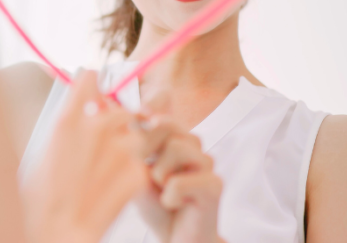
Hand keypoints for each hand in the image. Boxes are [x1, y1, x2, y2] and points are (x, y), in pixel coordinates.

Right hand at [22, 71, 148, 242]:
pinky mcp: (137, 171)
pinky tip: (120, 187)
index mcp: (67, 120)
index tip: (97, 89)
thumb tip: (76, 119)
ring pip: (137, 133)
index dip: (94, 84)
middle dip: (118, 122)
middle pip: (121, 109)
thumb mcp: (43, 153)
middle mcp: (96, 127)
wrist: (60, 231)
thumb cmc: (43, 201)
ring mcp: (120, 149)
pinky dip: (137, 171)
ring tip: (115, 169)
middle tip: (110, 142)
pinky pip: (143, 162)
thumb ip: (66, 129)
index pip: (89, 79)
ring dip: (131, 146)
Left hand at [135, 116, 222, 242]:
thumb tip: (133, 120)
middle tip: (145, 173)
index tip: (131, 124)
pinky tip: (176, 204)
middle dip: (145, 147)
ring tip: (164, 191)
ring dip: (159, 175)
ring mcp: (207, 163)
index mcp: (175, 138)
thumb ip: (135, 149)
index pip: (157, 116)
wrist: (178, 239)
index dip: (141, 119)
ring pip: (176, 148)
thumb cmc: (157, 205)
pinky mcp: (215, 185)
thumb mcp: (137, 174)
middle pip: (166, 125)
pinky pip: (179, 182)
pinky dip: (169, 198)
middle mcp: (193, 146)